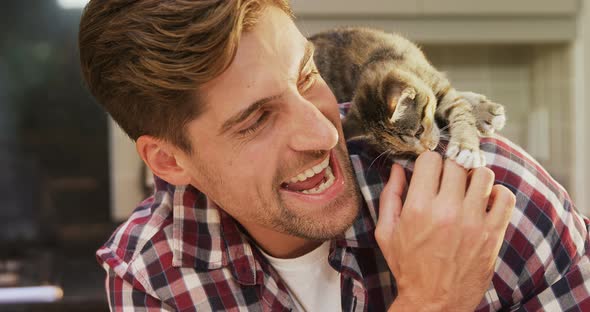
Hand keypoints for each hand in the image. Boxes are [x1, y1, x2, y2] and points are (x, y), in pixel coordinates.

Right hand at [375, 152, 514, 311]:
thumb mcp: (386, 232)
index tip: (429, 170)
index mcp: (418, 208)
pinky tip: (484, 202)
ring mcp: (473, 222)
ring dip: (473, 177)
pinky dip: (496, 193)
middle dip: (449, 168)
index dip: (429, 162)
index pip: (431, 160)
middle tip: (446, 181)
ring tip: (466, 189)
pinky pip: (504, 196)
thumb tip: (397, 168)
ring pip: (483, 174)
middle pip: (456, 164)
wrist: (434, 302)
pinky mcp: (492, 233)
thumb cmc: (408, 267)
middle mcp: (447, 211)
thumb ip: (390, 196)